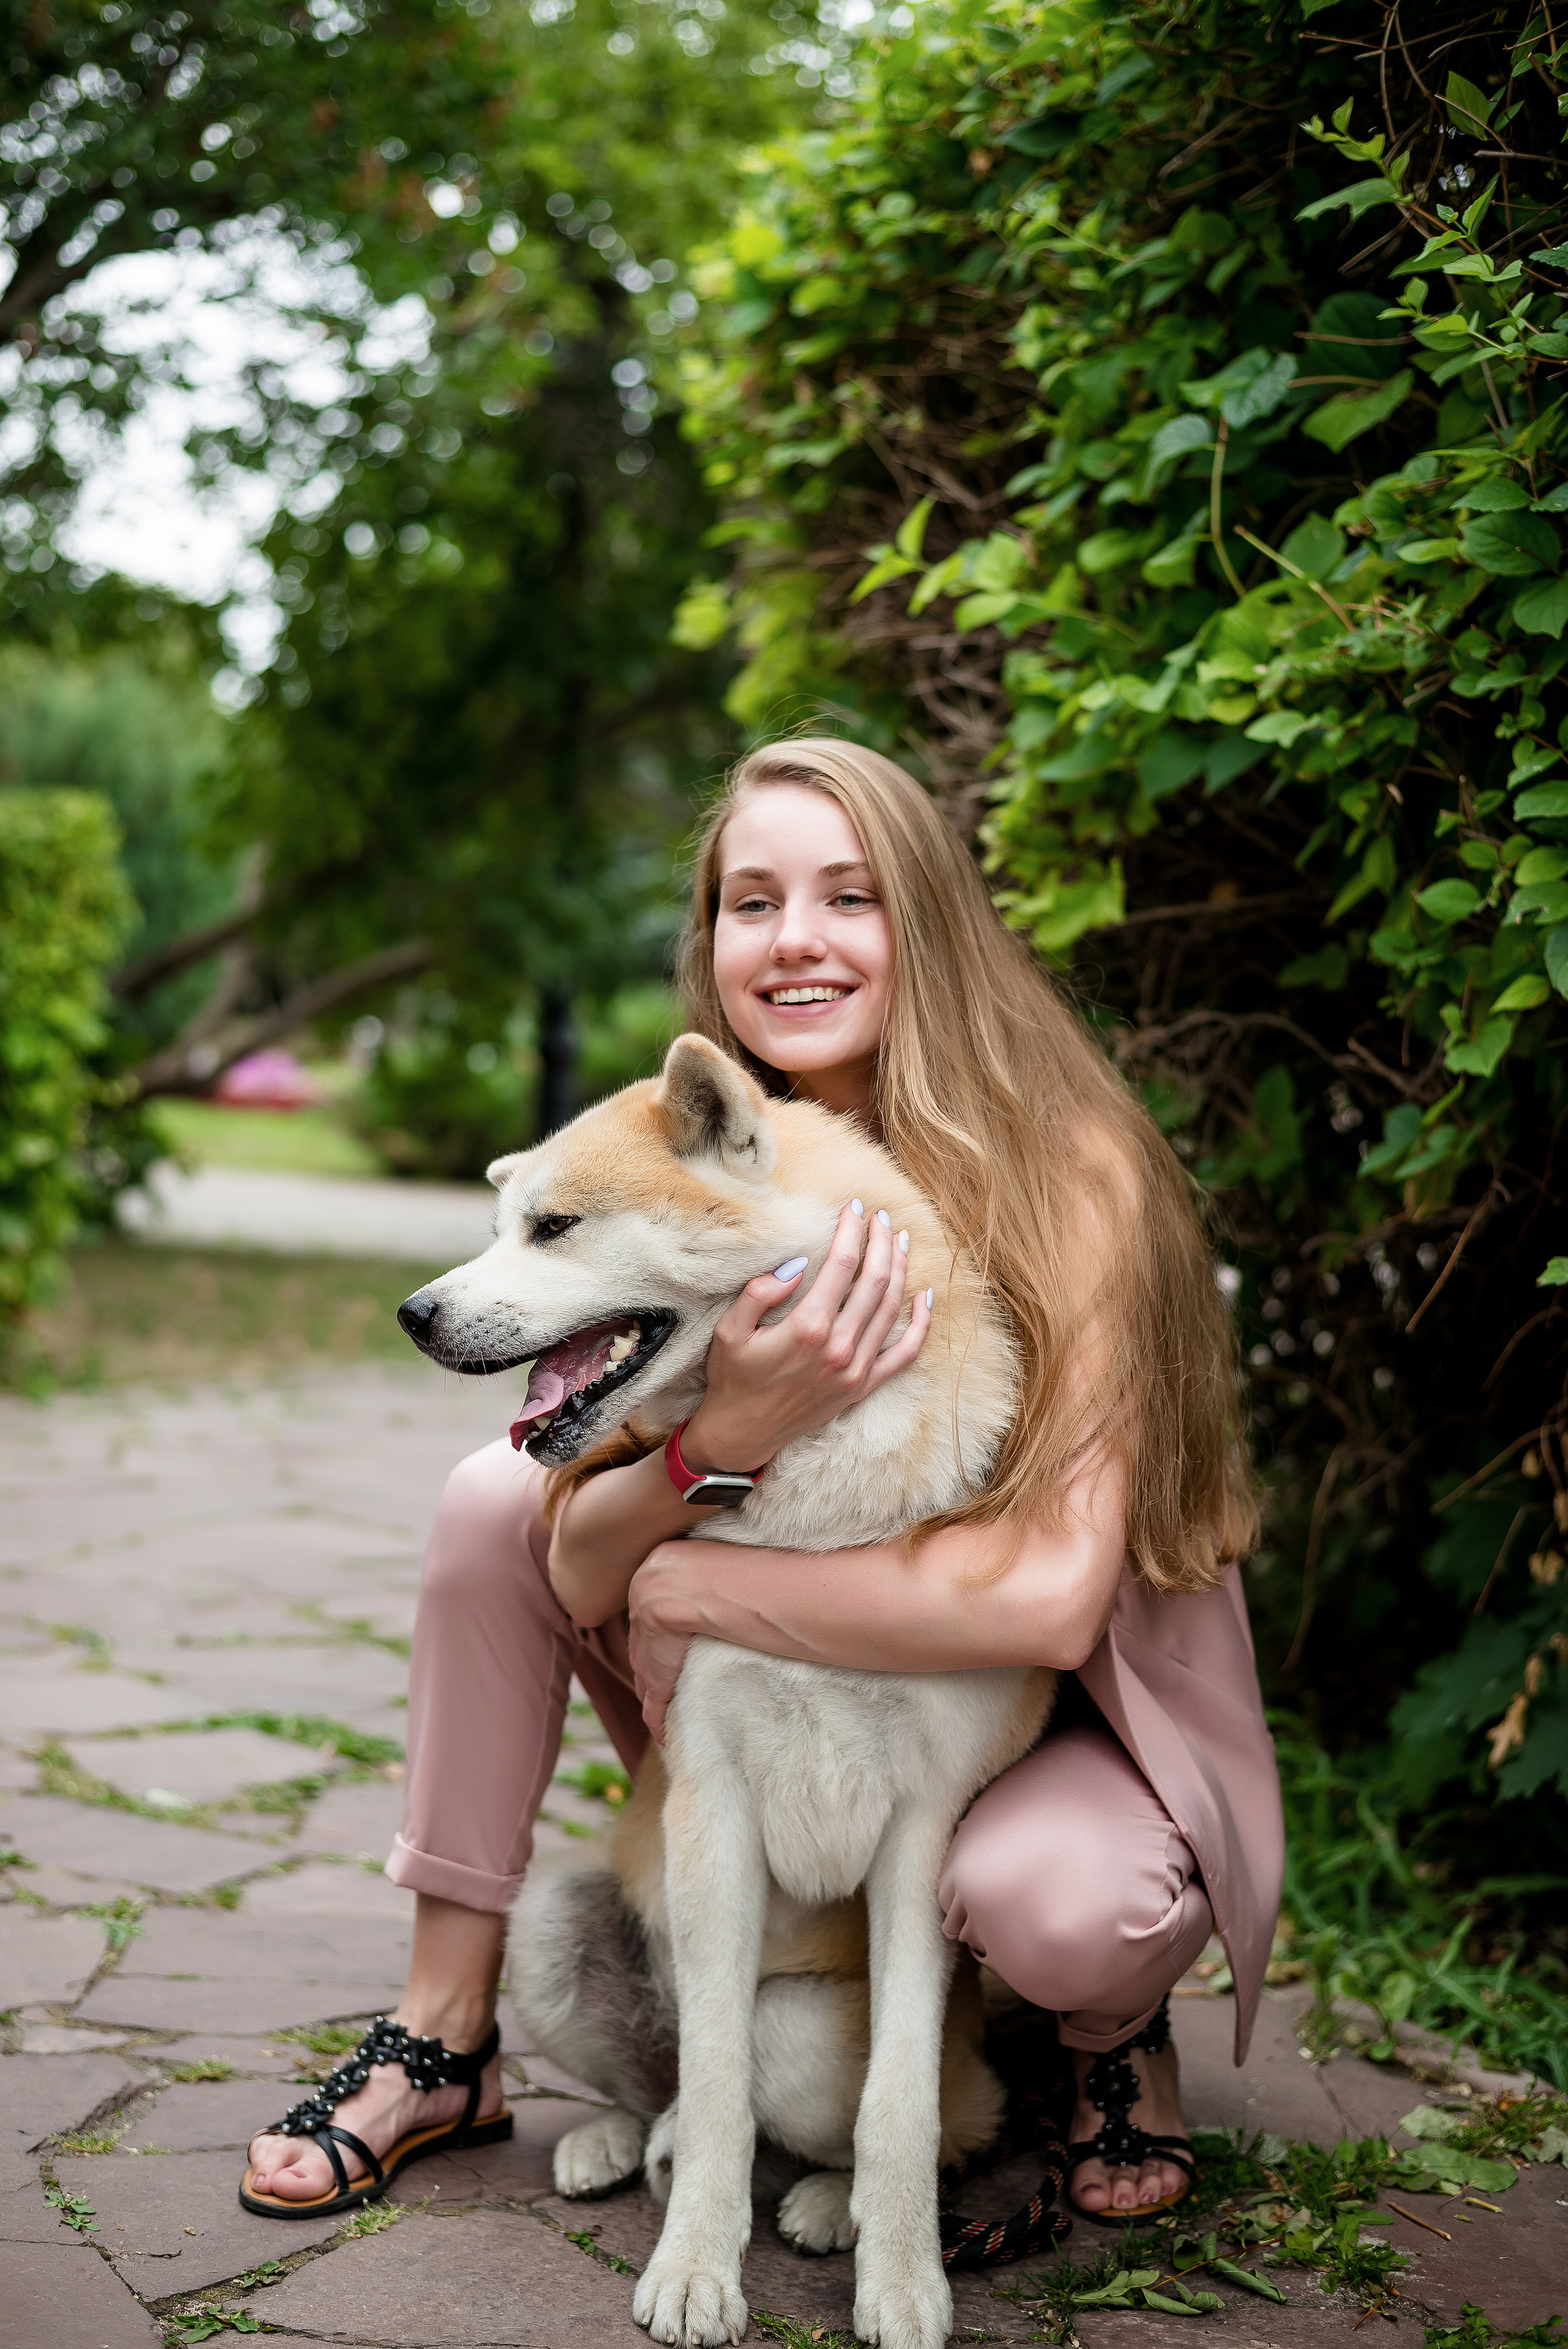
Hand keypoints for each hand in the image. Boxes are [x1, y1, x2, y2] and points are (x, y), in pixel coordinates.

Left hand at [628, 1541, 697, 1743]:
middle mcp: (640, 1620)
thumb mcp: (697, 1563)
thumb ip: (697, 1572)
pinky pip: (653, 1707)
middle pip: (643, 1646)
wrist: (686, 1586)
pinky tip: (664, 1734)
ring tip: (665, 1704)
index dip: (656, 1627)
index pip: (649, 1614)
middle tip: (660, 1673)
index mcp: (648, 1586)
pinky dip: (658, 1721)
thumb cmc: (710, 1566)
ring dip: (653, 1691)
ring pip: (645, 1677)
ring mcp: (646, 1653)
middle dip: (649, 1661)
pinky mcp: (656, 1680)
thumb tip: (720, 1569)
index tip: (664, 1636)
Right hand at [683, 1200, 931, 1473]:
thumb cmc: (733, 1378)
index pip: (842, 1265)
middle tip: (880, 1217)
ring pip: (891, 1309)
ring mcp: (855, 1370)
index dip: (852, 1231)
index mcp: (807, 1329)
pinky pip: (904, 1354)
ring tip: (899, 1241)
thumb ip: (760, 1292)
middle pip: (875, 1282)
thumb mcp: (730, 1330)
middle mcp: (838, 1348)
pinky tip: (926, 1297)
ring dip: (900, 1270)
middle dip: (881, 1242)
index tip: (854, 1208)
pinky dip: (920, 1325)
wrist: (742, 1433)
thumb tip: (797, 1264)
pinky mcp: (862, 1387)